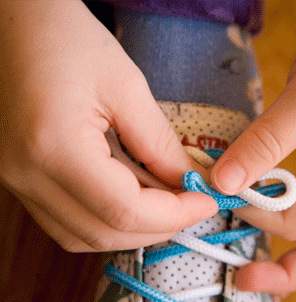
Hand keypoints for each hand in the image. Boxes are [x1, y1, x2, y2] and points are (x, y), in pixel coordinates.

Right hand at [0, 1, 216, 252]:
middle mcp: (26, 176)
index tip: (207, 202)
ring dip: (133, 227)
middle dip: (158, 226)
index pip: (124, 210)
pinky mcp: (21, 178)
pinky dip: (108, 217)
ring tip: (168, 201)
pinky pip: (68, 219)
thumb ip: (159, 143)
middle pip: (103, 232)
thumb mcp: (125, 86)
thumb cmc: (66, 38)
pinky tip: (136, 193)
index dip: (174, 214)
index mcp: (54, 147)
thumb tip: (190, 180)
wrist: (14, 25)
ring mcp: (17, 182)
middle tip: (193, 205)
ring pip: (83, 235)